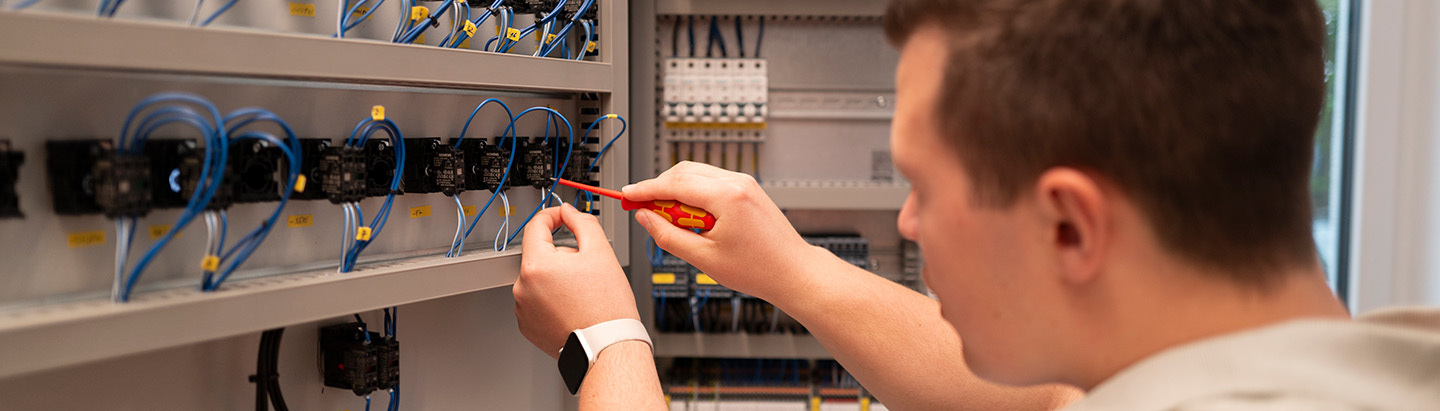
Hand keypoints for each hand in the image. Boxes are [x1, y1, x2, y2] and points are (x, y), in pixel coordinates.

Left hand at [514, 203, 639, 358]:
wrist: (607, 347)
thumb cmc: (607, 308)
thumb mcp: (601, 252)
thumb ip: (582, 222)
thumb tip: (569, 212)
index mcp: (536, 266)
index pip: (536, 226)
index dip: (553, 215)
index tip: (564, 217)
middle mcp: (523, 287)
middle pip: (541, 255)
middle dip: (562, 255)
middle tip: (588, 269)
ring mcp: (523, 309)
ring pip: (540, 279)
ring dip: (557, 279)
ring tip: (582, 293)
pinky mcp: (528, 326)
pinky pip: (538, 302)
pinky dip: (553, 300)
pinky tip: (573, 307)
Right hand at [623, 161, 821, 301]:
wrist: (793, 271)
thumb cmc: (759, 269)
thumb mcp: (704, 258)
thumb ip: (668, 236)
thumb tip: (645, 218)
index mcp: (728, 196)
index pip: (674, 184)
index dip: (645, 189)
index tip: (626, 195)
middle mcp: (737, 182)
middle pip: (683, 172)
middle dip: (658, 188)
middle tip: (641, 209)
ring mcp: (745, 183)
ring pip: (697, 174)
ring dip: (676, 191)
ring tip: (668, 220)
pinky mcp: (747, 189)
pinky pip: (711, 181)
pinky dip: (694, 193)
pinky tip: (689, 217)